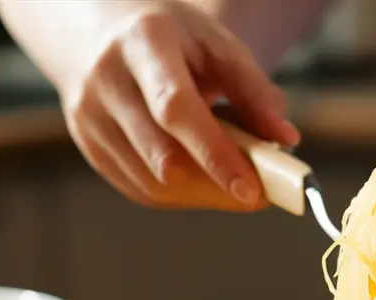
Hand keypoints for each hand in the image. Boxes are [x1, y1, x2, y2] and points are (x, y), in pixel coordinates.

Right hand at [56, 1, 299, 208]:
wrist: (97, 30)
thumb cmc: (171, 38)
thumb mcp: (216, 43)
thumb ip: (253, 88)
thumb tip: (286, 138)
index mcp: (143, 43)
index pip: (176, 109)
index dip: (215, 155)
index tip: (253, 190)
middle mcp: (107, 81)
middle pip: (163, 156)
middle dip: (217, 184)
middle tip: (259, 192)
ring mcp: (89, 118)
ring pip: (153, 183)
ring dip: (203, 192)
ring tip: (232, 175)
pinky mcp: (89, 147)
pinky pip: (142, 189)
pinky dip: (182, 193)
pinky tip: (203, 177)